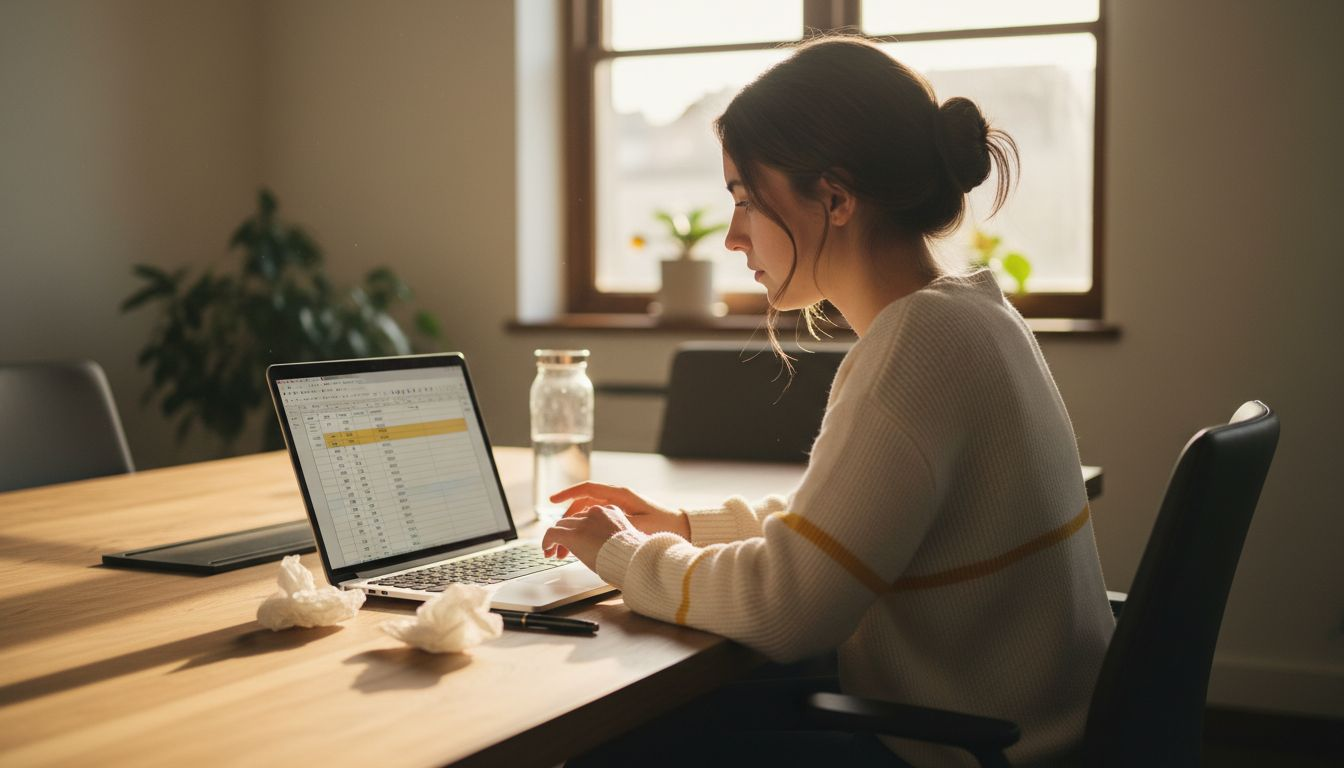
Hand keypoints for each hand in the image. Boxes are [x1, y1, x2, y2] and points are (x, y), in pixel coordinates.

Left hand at [540, 504, 637, 569]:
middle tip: (563, 548)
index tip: (580, 539)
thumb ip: (613, 534)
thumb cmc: (632, 554)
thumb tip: (605, 545)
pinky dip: (547, 541)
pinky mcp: (572, 533)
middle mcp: (595, 512)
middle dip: (567, 533)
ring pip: (561, 525)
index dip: (581, 528)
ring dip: (556, 538)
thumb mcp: (626, 537)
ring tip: (552, 550)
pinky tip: (547, 549)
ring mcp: (583, 522)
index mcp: (610, 511)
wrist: (632, 558)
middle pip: (573, 519)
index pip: (588, 515)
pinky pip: (552, 533)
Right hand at [549, 482, 690, 543]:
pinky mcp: (619, 517)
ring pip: (586, 516)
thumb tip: (596, 522)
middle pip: (581, 506)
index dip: (567, 493)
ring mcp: (616, 508)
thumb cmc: (663, 524)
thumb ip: (618, 521)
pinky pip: (595, 522)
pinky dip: (584, 533)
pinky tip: (577, 547)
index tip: (551, 501)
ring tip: (563, 551)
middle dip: (565, 521)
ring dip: (573, 530)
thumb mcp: (640, 524)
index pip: (587, 489)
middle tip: (554, 540)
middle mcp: (615, 499)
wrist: (681, 526)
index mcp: (619, 495)